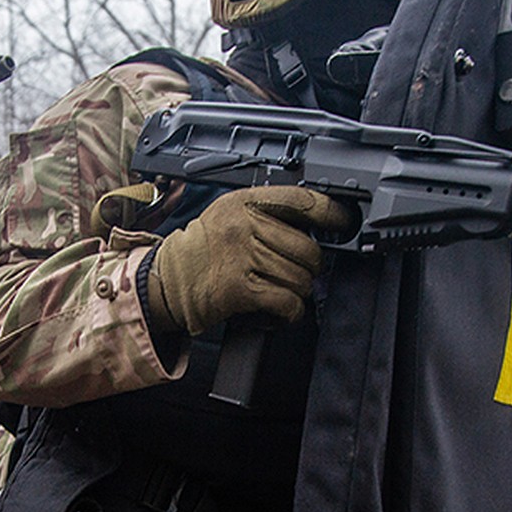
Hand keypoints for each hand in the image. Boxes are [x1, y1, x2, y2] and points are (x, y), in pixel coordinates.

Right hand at [145, 186, 353, 335]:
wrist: (167, 280)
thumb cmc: (203, 249)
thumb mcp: (229, 214)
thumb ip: (265, 213)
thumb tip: (313, 224)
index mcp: (244, 203)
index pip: (300, 200)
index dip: (330, 212)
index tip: (343, 222)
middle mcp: (243, 227)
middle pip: (307, 248)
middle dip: (311, 265)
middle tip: (301, 270)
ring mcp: (242, 258)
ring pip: (300, 277)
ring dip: (299, 290)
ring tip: (285, 289)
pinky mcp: (239, 289)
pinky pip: (287, 301)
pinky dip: (291, 310)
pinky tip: (283, 309)